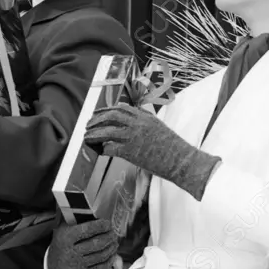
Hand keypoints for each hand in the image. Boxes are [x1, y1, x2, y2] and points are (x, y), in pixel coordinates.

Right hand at [48, 219, 118, 268]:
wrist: (56, 263)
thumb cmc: (64, 240)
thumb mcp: (63, 227)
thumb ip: (75, 217)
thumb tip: (92, 207)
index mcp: (66, 237)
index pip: (87, 230)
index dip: (100, 226)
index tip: (108, 223)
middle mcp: (71, 252)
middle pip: (97, 243)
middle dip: (109, 236)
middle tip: (114, 232)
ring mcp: (78, 264)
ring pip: (101, 255)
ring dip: (112, 247)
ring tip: (114, 241)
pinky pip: (102, 267)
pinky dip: (110, 260)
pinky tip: (113, 253)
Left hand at [85, 104, 220, 200]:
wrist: (181, 160)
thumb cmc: (171, 146)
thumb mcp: (157, 124)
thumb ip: (142, 116)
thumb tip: (127, 108)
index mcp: (144, 116)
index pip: (120, 108)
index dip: (105, 110)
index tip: (97, 113)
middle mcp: (137, 124)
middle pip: (110, 116)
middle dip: (96, 119)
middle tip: (88, 125)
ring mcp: (133, 137)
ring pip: (107, 131)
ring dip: (94, 134)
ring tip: (87, 137)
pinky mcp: (131, 152)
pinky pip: (110, 148)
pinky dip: (103, 149)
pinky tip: (100, 151)